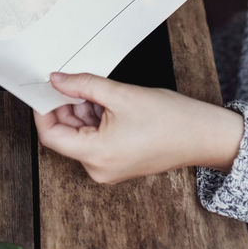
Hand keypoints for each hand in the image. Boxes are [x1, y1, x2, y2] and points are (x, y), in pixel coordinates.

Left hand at [34, 72, 243, 183]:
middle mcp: (98, 168)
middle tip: (76, 82)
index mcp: (96, 155)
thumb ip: (83, 86)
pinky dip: (96, 121)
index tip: (45, 89)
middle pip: (66, 135)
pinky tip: (111, 103)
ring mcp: (108, 168)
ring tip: (103, 93)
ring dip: (84, 112)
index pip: (51, 136)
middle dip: (68, 107)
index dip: (44, 110)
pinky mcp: (118, 163)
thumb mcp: (120, 94)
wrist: (203, 135)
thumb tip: (56, 80)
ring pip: (81, 135)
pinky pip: (95, 141)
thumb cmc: (169, 119)